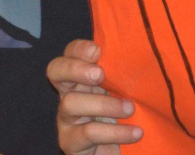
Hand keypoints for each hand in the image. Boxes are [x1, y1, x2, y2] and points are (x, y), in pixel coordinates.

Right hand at [47, 39, 141, 153]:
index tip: (97, 50)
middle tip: (100, 74)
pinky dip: (115, 132)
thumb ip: (124, 74)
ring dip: (104, 104)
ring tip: (130, 109)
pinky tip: (135, 132)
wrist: (122, 152)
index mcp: (82, 77)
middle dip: (75, 69)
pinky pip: (88, 133)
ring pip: (70, 103)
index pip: (70, 53)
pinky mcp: (70, 142)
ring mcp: (66, 119)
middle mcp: (69, 93)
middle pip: (55, 71)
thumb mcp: (125, 91)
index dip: (79, 49)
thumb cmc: (125, 117)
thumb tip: (139, 53)